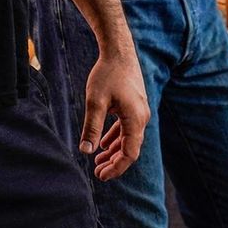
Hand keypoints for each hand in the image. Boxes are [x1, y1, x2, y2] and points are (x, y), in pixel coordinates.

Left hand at [82, 50, 150, 179]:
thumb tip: (85, 150)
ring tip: (98, 161)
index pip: (129, 153)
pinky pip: (126, 128)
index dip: (116, 167)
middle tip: (97, 172)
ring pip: (128, 139)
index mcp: (135, 119)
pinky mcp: (134, 106)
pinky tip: (104, 144)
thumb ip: (92, 127)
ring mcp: (139, 112)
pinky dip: (116, 138)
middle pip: (130, 149)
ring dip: (114, 151)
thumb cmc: (107, 74)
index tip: (101, 175)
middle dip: (114, 162)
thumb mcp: (95, 101)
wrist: (119, 52)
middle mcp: (141, 118)